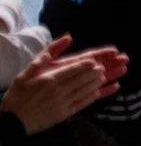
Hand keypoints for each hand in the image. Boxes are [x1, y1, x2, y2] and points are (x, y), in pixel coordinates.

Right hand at [0, 36, 126, 134]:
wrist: (12, 122)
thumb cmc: (18, 95)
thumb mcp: (27, 72)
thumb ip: (47, 53)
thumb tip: (67, 37)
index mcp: (51, 79)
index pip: (75, 68)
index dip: (89, 64)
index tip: (97, 59)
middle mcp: (59, 91)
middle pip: (84, 78)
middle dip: (99, 70)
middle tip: (109, 65)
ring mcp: (63, 103)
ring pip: (86, 89)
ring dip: (100, 81)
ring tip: (109, 74)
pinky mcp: (65, 114)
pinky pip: (84, 103)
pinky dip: (95, 96)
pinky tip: (103, 90)